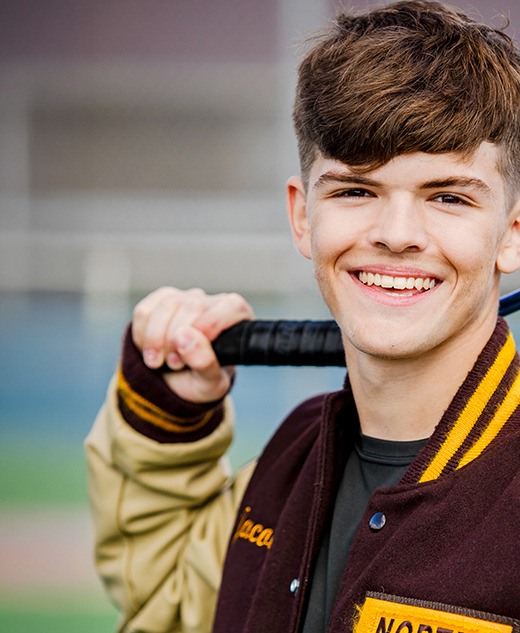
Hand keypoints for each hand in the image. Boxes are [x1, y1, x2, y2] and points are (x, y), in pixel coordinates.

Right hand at [131, 287, 253, 402]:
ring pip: (167, 305)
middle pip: (193, 305)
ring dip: (157, 339)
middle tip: (175, 365)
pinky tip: (150, 351)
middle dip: (177, 339)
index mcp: (236, 319)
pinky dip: (142, 336)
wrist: (176, 384)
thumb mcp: (210, 384)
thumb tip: (184, 336)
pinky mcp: (160, 300)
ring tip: (161, 362)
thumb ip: (205, 363)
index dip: (211, 324)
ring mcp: (185, 298)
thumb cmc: (201, 381)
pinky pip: (144, 311)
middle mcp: (212, 303)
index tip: (192, 350)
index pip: (230, 307)